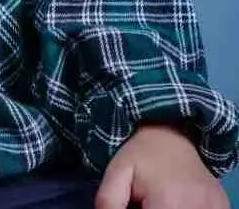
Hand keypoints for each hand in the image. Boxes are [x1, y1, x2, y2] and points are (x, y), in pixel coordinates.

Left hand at [95, 124, 228, 208]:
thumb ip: (108, 202)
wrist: (172, 130)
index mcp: (168, 202)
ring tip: (160, 201)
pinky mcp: (222, 206)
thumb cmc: (141, 152)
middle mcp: (197, 207)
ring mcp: (214, 207)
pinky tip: (176, 201)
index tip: (137, 204)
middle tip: (148, 201)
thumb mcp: (116, 172)